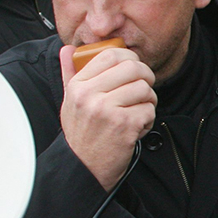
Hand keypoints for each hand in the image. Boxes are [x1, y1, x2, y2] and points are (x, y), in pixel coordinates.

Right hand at [59, 44, 156, 190]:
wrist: (84, 168)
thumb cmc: (80, 134)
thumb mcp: (69, 102)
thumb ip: (69, 73)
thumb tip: (67, 49)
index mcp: (78, 86)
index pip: (110, 55)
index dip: (129, 58)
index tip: (133, 68)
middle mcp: (91, 95)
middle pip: (133, 68)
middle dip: (146, 76)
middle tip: (144, 87)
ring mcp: (108, 110)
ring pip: (145, 89)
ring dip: (148, 100)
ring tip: (137, 111)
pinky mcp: (125, 125)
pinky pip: (149, 109)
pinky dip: (147, 119)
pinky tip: (136, 128)